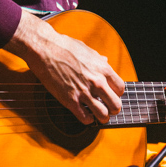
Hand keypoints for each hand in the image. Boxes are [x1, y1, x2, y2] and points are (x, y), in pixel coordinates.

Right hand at [4, 12, 124, 124]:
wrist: (45, 49)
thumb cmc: (65, 47)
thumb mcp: (87, 50)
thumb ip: (98, 59)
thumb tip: (105, 61)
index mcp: (103, 69)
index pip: (120, 89)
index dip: (116, 93)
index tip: (111, 94)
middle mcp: (96, 82)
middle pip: (115, 104)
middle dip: (113, 108)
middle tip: (108, 108)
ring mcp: (83, 92)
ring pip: (103, 115)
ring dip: (102, 117)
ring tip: (98, 115)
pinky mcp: (70, 100)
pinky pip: (85, 118)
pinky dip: (87, 120)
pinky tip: (85, 115)